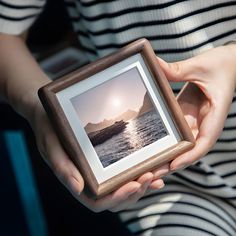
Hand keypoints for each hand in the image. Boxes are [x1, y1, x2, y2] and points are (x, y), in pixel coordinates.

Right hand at [29, 101, 165, 211]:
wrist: (50, 115)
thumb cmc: (49, 130)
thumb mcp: (51, 146)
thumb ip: (62, 167)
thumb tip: (77, 188)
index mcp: (77, 182)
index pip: (99, 201)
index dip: (118, 197)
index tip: (135, 184)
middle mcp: (90, 181)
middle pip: (117, 198)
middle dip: (136, 191)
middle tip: (153, 176)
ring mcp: (99, 172)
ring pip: (124, 187)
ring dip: (143, 184)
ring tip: (161, 172)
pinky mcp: (106, 161)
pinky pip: (125, 172)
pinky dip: (141, 172)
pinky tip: (155, 166)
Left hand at [157, 44, 235, 171]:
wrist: (229, 61)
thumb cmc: (222, 64)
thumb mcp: (200, 65)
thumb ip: (178, 69)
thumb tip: (155, 65)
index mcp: (214, 114)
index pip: (205, 141)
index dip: (190, 156)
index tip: (173, 165)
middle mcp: (205, 122)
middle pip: (190, 148)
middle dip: (173, 161)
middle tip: (152, 172)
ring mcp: (195, 119)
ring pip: (181, 142)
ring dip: (167, 153)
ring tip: (148, 163)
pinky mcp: (187, 114)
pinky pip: (176, 130)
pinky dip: (166, 139)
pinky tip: (150, 144)